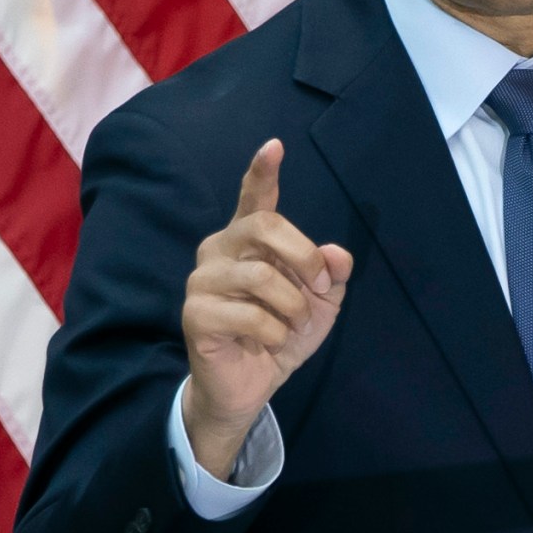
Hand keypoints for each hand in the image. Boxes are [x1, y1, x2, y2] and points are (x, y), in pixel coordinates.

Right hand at [180, 140, 353, 478]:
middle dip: (303, 256)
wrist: (251, 386)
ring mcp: (203, 280)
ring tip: (294, 325)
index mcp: (248, 240)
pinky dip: (275, 331)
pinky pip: (249, 314)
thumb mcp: (320, 304)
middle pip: (264, 226)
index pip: (253, 198)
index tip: (275, 146)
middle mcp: (220, 250)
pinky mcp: (196, 313)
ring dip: (293, 306)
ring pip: (260, 277)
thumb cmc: (281, 334)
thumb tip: (337, 254)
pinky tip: (272, 342)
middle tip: (321, 287)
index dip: (262, 171)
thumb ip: (331, 274)